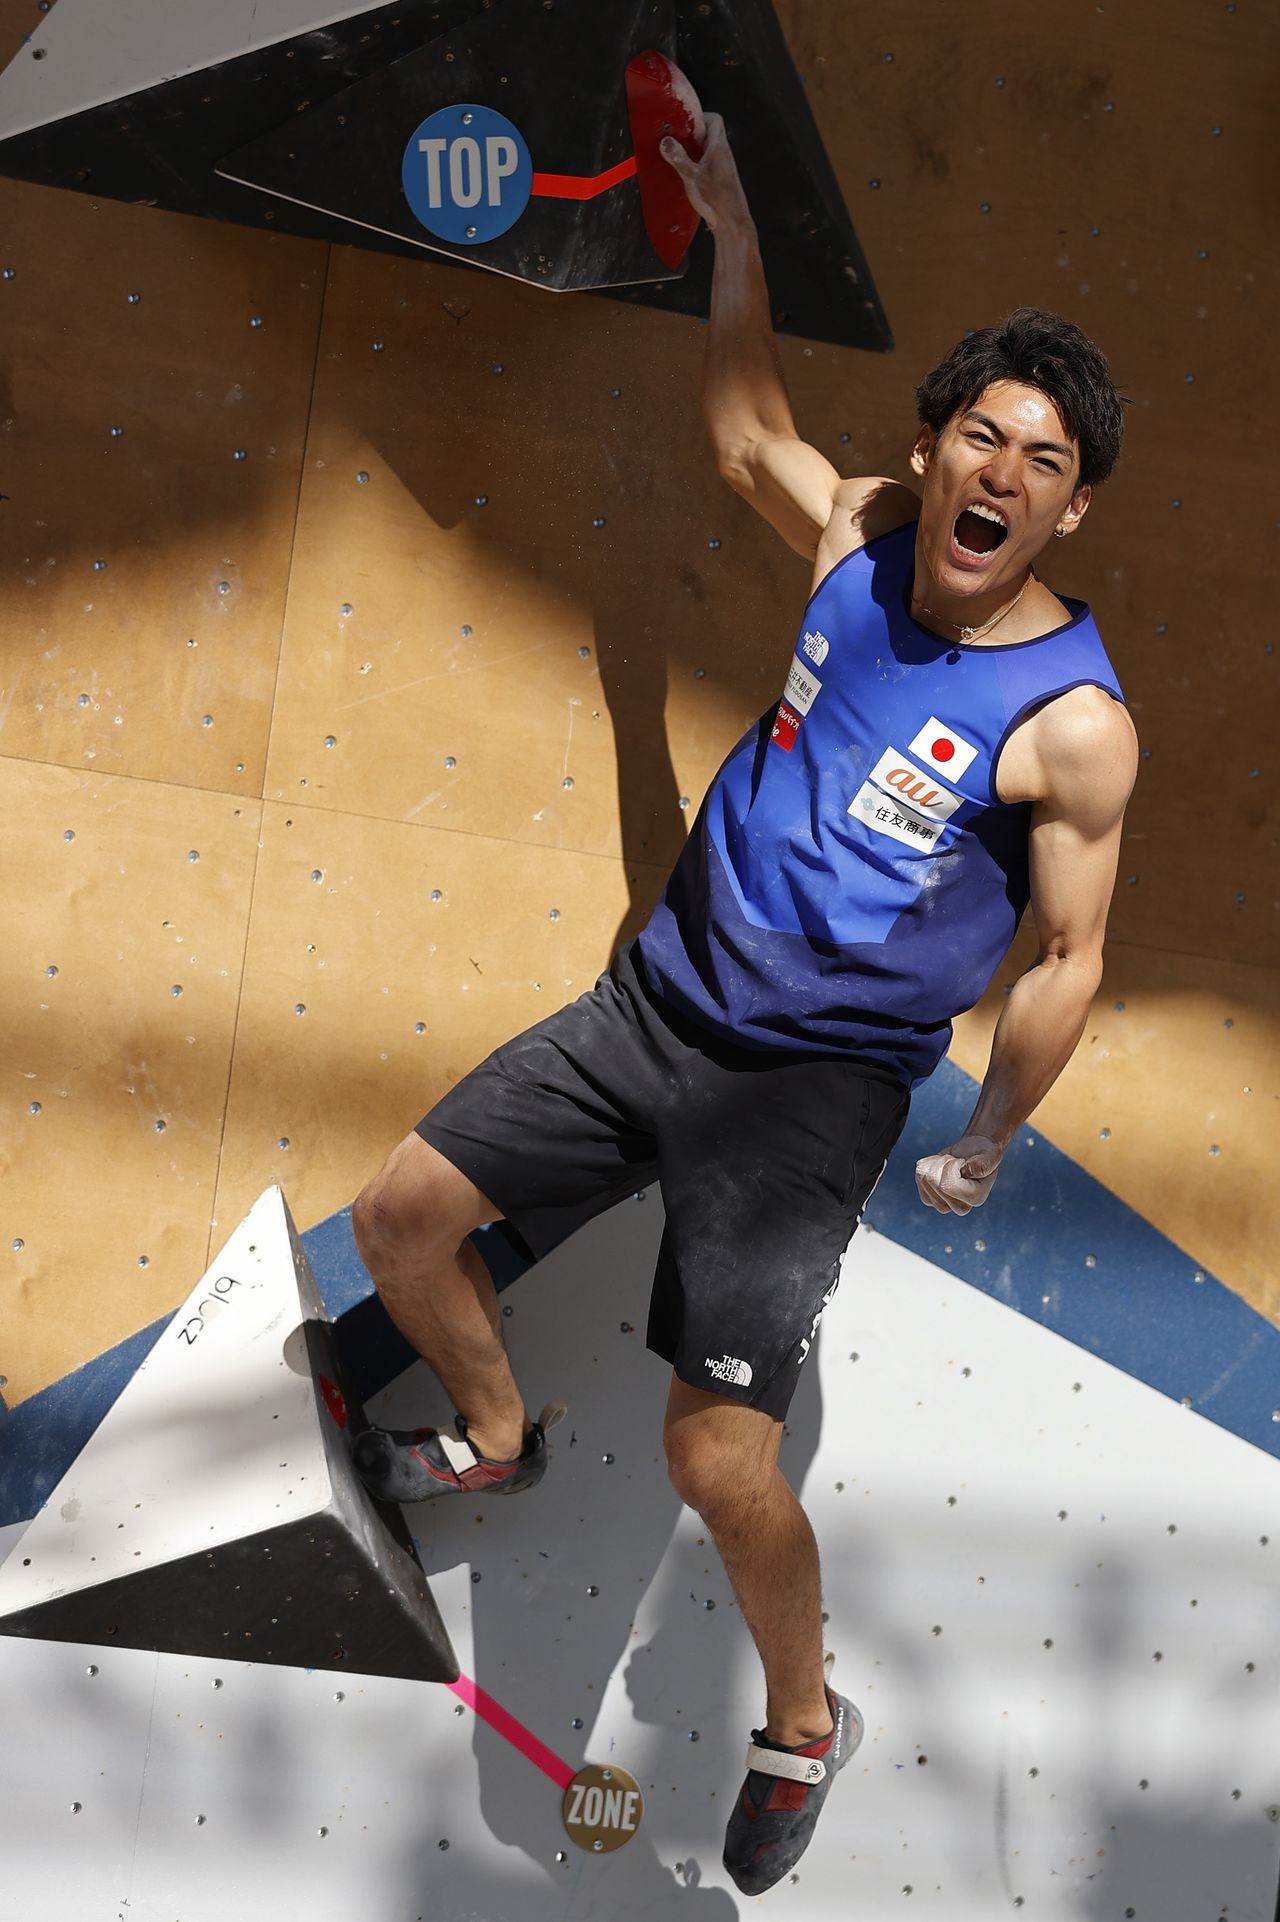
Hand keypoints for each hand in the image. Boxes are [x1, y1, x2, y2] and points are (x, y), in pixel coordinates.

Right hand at [660, 112, 750, 233]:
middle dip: (692, 135)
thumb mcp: (692, 176)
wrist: (732, 222)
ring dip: (693, 152)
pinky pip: (707, 165)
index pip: (715, 119)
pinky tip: (686, 176)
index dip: (701, 116)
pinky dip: (696, 166)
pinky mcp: (720, 180)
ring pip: (707, 150)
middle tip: (677, 141)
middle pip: (708, 134)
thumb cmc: (717, 200)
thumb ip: (678, 157)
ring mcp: (723, 167)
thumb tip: (666, 142)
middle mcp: (723, 154)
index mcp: (719, 146)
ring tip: (678, 159)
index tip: (686, 123)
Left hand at [915, 1134, 1002, 1214]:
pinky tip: (941, 1166)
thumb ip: (983, 1164)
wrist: (972, 1154)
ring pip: (924, 1178)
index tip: (963, 1162)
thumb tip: (969, 1171)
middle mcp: (959, 1207)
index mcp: (975, 1199)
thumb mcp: (989, 1155)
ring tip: (950, 1163)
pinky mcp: (928, 1198)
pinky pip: (919, 1175)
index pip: (948, 1186)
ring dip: (936, 1163)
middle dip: (943, 1163)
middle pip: (933, 1181)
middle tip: (957, 1161)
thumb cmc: (983, 1154)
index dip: (952, 1166)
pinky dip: (928, 1164)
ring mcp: (941, 1205)